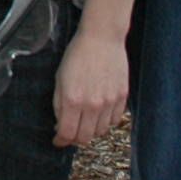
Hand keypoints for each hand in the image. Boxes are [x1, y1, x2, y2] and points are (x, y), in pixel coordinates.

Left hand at [53, 28, 129, 147]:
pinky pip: (115, 120)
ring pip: (101, 131)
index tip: (58, 140)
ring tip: (85, 122)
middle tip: (71, 132)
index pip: (68, 133)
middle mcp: (93, 104)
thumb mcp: (59, 79)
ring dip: (91, 131)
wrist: (101, 38)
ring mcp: (110, 102)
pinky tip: (99, 114)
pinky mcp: (122, 97)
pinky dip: (106, 122)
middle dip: (75, 138)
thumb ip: (59, 105)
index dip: (61, 141)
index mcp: (73, 100)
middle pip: (85, 137)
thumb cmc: (76, 56)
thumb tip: (60, 125)